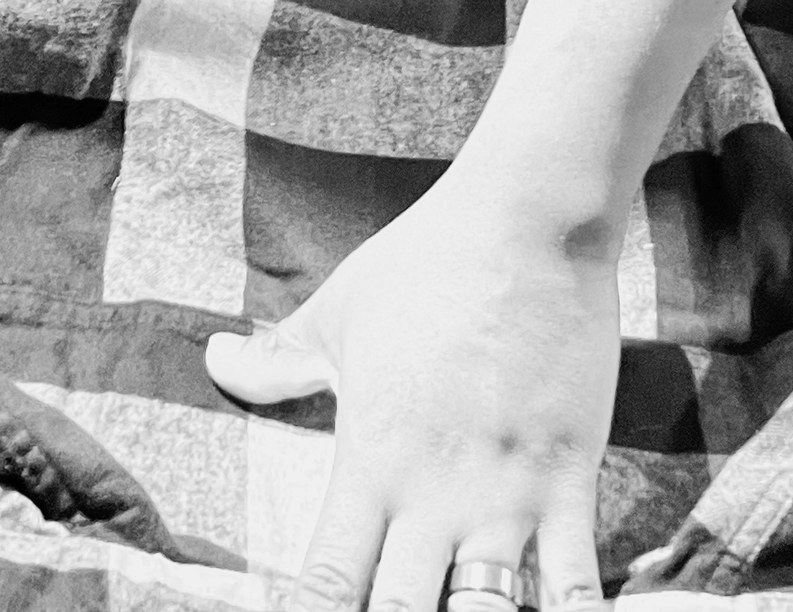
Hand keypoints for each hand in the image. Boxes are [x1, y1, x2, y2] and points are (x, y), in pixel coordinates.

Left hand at [206, 167, 618, 611]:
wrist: (530, 219)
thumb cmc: (428, 259)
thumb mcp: (340, 310)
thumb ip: (279, 358)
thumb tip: (216, 361)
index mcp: (371, 461)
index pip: (328, 582)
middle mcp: (434, 496)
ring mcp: (507, 495)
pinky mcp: (571, 481)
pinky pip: (576, 587)